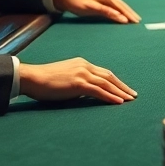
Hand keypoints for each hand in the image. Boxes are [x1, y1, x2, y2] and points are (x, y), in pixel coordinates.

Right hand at [19, 57, 136, 103]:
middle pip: (109, 77)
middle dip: (122, 86)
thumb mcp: (64, 78)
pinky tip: (118, 102)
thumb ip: (77, 82)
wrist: (31, 78)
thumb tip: (86, 92)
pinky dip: (110, 97)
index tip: (124, 89)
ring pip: (106, 84)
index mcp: (82, 63)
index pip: (104, 73)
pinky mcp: (78, 83)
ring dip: (120, 92)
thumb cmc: (44, 81)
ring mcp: (82, 74)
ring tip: (129, 100)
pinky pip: (98, 91)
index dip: (116, 81)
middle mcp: (84, 66)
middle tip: (133, 95)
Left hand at [53, 0, 139, 22]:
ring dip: (126, 11)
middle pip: (122, 4)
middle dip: (131, 13)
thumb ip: (106, 12)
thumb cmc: (76, 2)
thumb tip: (121, 18)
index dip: (129, 14)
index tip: (136, 22)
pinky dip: (120, 10)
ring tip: (134, 19)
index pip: (121, 6)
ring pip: (119, 4)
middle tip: (139, 21)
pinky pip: (114, 4)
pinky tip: (123, 14)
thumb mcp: (90, 8)